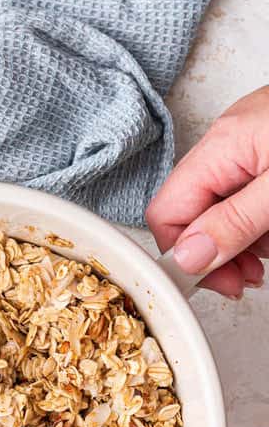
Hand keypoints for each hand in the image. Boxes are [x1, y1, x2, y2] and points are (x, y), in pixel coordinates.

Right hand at [146, 86, 268, 296]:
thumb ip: (235, 222)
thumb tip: (189, 258)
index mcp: (220, 147)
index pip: (167, 214)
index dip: (182, 256)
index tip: (210, 283)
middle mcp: (225, 144)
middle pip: (190, 215)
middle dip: (214, 254)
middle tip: (246, 278)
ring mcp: (246, 145)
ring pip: (217, 210)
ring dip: (239, 242)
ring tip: (268, 254)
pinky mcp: (265, 149)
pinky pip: (242, 196)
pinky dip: (255, 222)